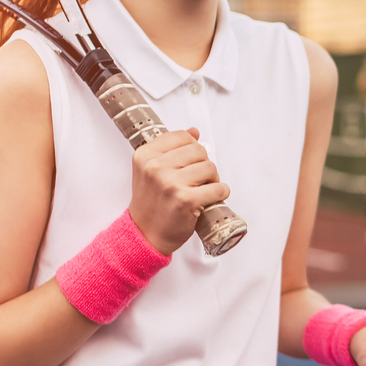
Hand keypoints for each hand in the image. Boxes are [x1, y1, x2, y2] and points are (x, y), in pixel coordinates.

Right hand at [128, 128, 228, 255]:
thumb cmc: (151, 203)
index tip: (190, 162)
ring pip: (210, 167)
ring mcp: (171, 183)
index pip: (182, 137)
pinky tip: (210, 198)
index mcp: (145, 155)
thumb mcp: (150, 170)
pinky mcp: (186, 200)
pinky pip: (218, 188)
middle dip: (204, 164)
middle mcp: (156, 167)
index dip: (192, 148)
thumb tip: (194, 131)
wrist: (145, 234)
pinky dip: (220, 193)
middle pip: (199, 150)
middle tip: (198, 179)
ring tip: (202, 189)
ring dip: (212, 179)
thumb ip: (171, 149)